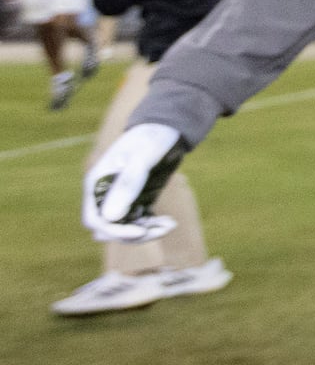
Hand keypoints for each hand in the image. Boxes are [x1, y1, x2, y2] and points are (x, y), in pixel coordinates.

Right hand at [85, 121, 183, 240]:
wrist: (166, 130)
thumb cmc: (150, 139)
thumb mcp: (141, 158)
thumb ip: (127, 185)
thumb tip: (110, 217)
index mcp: (97, 183)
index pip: (95, 219)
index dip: (114, 230)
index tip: (140, 230)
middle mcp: (106, 195)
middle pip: (109, 230)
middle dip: (132, 234)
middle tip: (159, 228)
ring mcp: (121, 199)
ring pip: (125, 229)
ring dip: (145, 233)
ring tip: (168, 225)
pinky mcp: (138, 202)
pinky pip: (140, 223)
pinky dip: (153, 227)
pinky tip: (169, 223)